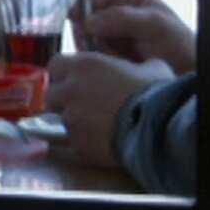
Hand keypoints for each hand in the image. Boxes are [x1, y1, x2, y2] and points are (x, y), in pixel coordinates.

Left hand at [45, 52, 175, 168]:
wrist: (157, 128)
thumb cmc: (154, 92)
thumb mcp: (151, 67)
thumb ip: (134, 66)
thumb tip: (140, 68)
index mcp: (83, 66)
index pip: (56, 64)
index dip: (65, 72)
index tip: (77, 78)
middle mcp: (70, 91)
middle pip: (52, 94)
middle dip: (64, 99)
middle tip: (84, 104)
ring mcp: (71, 120)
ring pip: (63, 120)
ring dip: (76, 121)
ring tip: (97, 125)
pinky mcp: (77, 145)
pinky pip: (76, 141)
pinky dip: (87, 141)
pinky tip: (105, 142)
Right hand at [74, 0, 195, 73]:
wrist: (190, 73)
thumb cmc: (179, 45)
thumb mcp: (155, 25)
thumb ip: (124, 17)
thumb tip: (91, 21)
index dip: (85, 5)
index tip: (77, 20)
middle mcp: (121, 11)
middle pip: (89, 13)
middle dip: (86, 28)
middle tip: (88, 42)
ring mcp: (116, 32)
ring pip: (89, 33)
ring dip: (90, 44)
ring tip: (102, 54)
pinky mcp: (114, 52)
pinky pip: (94, 51)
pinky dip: (95, 56)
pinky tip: (106, 61)